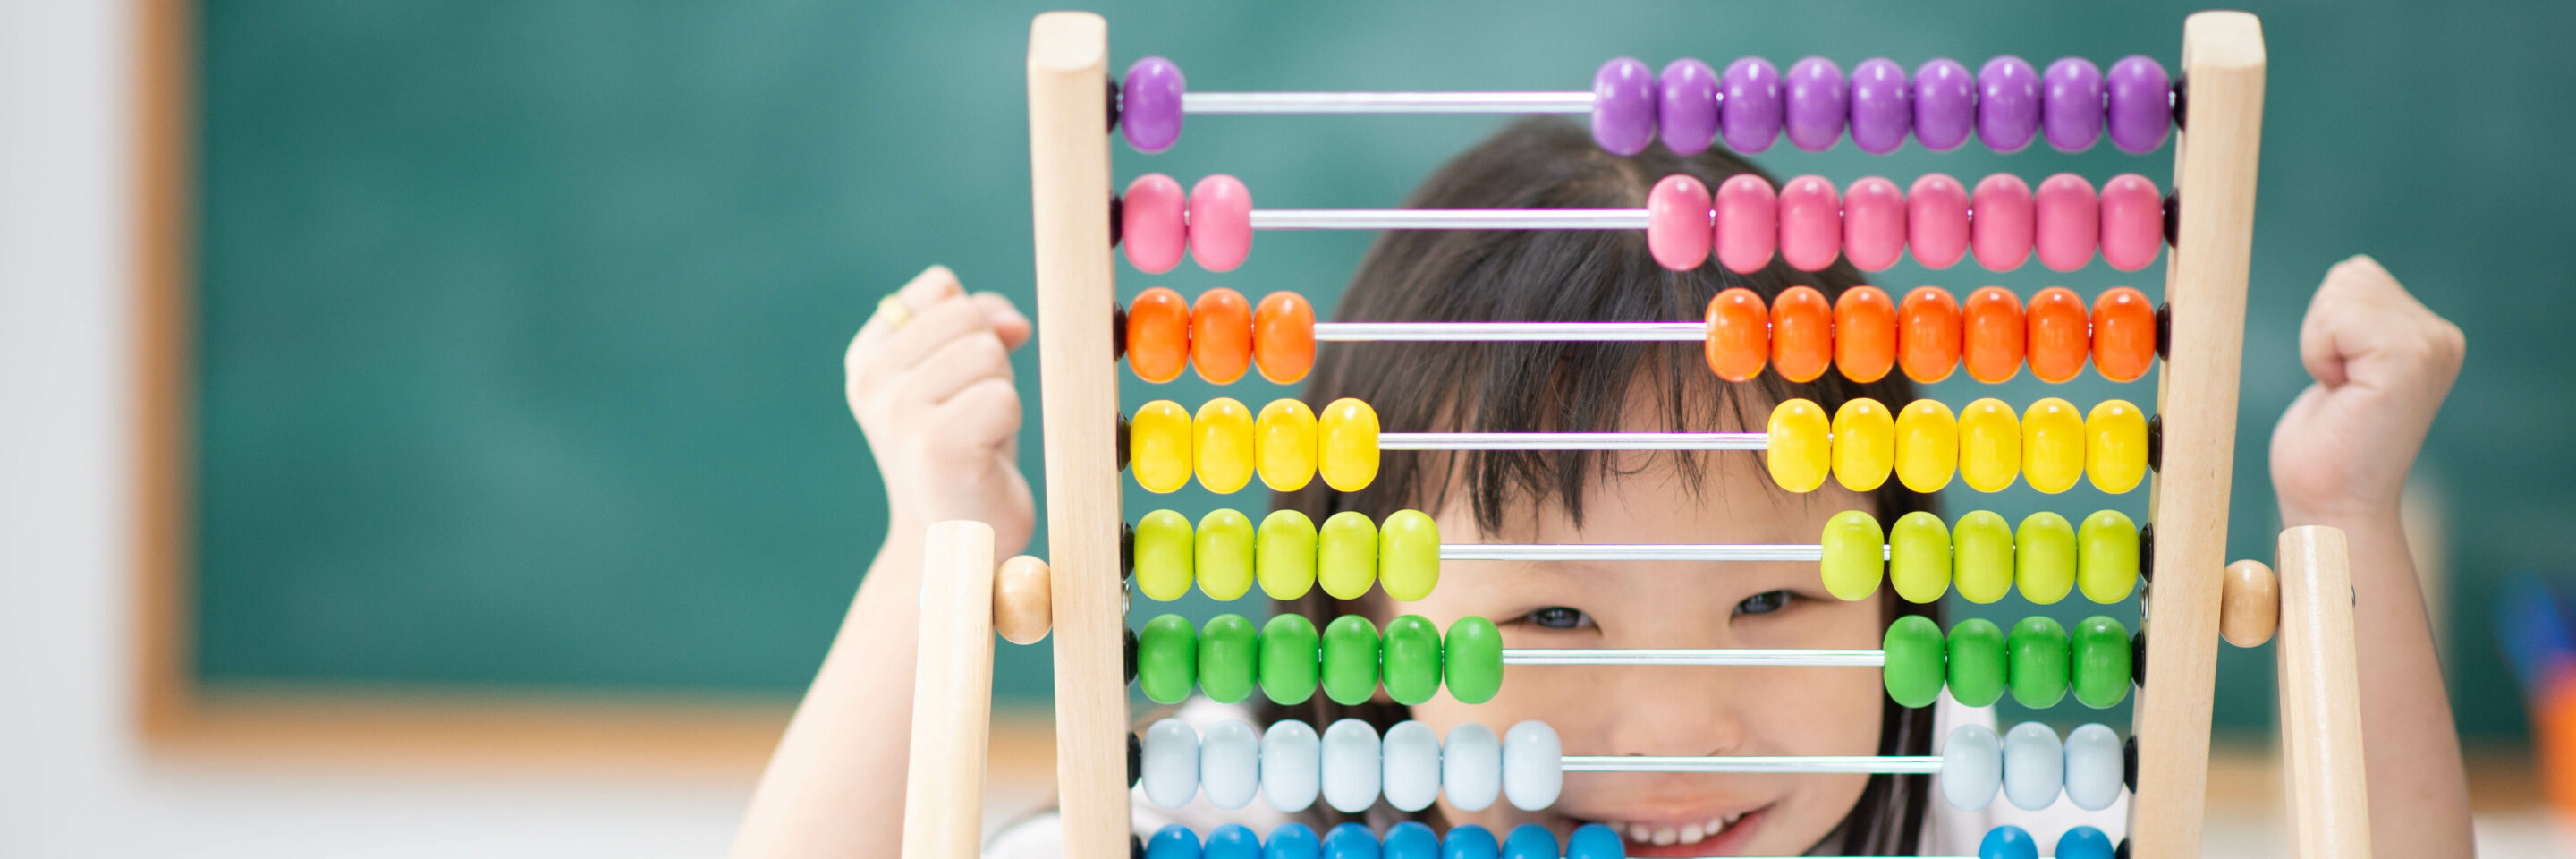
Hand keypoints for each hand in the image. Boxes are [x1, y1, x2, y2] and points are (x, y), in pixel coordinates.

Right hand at [845, 266, 1035, 555]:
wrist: (956, 540)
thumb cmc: (967, 448)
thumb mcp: (964, 372)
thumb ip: (980, 321)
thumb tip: (1012, 323)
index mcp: (868, 356)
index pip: (941, 287)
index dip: (972, 327)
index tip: (958, 380)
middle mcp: (872, 381)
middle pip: (969, 318)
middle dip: (990, 363)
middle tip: (973, 417)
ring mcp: (898, 414)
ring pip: (988, 354)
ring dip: (1000, 395)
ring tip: (978, 436)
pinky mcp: (935, 446)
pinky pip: (1003, 398)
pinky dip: (1008, 426)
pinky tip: (984, 458)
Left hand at [2269, 255, 2464, 524]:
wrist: (2332, 503)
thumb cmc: (2325, 445)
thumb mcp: (2344, 360)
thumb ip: (2360, 317)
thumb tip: (2353, 270)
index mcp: (2430, 335)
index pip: (2355, 275)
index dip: (2325, 326)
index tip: (2343, 381)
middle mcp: (2441, 337)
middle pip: (2348, 277)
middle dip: (2321, 332)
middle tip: (2339, 390)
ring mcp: (2430, 346)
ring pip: (2340, 292)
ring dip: (2318, 345)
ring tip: (2341, 392)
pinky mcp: (2408, 359)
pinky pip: (2335, 319)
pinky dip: (2318, 353)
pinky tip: (2339, 393)